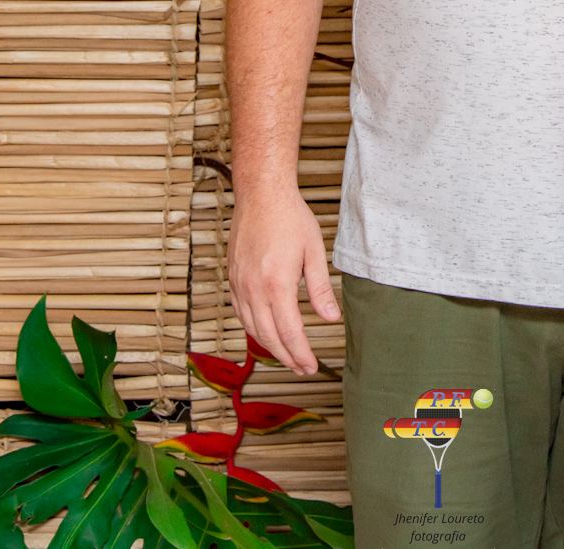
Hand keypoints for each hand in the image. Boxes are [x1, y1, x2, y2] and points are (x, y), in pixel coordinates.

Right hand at [227, 187, 339, 376]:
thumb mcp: (314, 252)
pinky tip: (264, 332)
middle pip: (269, 337)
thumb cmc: (289, 217)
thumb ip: (321, 289)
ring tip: (287, 355)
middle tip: (302, 368)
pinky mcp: (233, 277)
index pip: (290, 332)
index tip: (311, 366)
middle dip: (287, 357)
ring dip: (269, 346)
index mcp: (277, 284)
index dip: (301, 354)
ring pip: (251, 328)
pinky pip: (240, 313)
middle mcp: (254, 288)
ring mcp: (240, 284)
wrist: (261, 195)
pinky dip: (253, 328)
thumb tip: (330, 318)